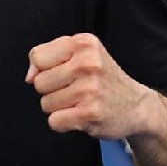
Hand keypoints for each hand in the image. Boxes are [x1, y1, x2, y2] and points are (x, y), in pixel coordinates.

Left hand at [25, 33, 161, 139]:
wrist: (137, 105)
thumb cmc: (103, 78)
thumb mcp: (82, 55)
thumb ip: (50, 57)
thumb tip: (29, 76)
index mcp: (84, 43)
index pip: (38, 57)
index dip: (43, 69)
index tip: (61, 72)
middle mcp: (87, 63)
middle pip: (39, 82)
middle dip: (52, 89)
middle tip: (74, 89)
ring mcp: (89, 89)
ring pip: (45, 103)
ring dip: (58, 107)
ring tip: (79, 102)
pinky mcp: (90, 113)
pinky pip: (54, 121)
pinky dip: (63, 122)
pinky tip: (80, 115)